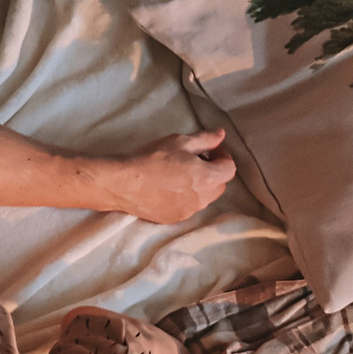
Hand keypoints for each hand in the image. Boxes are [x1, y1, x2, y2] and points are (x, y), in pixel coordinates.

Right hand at [90, 131, 234, 223]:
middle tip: (195, 161)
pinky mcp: (173, 218)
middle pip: (219, 185)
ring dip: (200, 186)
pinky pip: (188, 207)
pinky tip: (168, 188)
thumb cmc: (152, 158)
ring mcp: (188, 211)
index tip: (210, 150)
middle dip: (213, 172)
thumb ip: (205, 139)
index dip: (223, 156)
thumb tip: (221, 135)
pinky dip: (185, 198)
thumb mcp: (180, 141)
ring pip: (204, 198)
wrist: (122, 183)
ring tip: (180, 176)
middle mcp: (202, 198)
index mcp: (208, 178)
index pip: (230, 168)